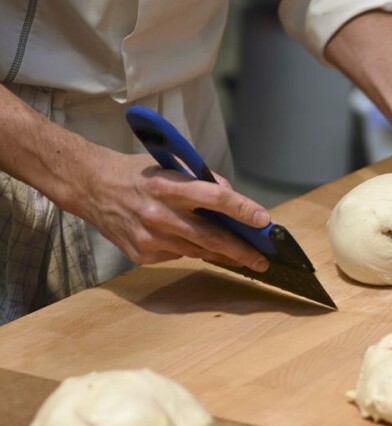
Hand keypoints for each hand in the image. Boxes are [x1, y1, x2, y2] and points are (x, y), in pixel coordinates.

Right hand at [77, 149, 271, 270]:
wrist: (92, 187)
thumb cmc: (139, 175)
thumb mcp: (171, 166)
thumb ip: (204, 181)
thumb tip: (234, 200)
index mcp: (168, 186)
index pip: (214, 197)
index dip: (242, 209)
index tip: (264, 220)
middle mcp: (158, 214)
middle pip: (211, 237)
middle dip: (242, 251)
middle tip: (263, 260)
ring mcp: (148, 237)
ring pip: (197, 251)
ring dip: (222, 255)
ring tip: (242, 257)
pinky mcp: (141, 254)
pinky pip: (177, 256)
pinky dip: (190, 250)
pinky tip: (190, 243)